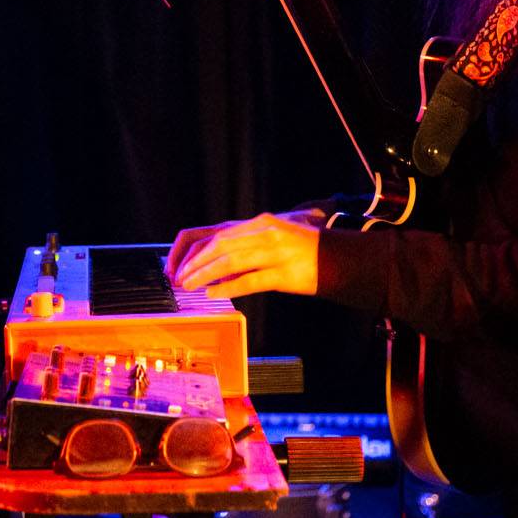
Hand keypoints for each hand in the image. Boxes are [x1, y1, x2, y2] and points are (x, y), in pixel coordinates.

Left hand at [165, 212, 320, 298]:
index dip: (191, 250)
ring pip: (230, 261)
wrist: (340, 258)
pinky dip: (229, 288)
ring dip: (205, 275)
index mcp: (259, 223)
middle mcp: (265, 233)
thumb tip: (214, 267)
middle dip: (194, 263)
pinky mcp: (284, 273)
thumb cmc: (304, 250)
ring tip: (190, 286)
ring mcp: (275, 252)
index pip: (215, 233)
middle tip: (179, 278)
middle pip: (219, 245)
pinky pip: (250, 281)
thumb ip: (246, 246)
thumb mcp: (273, 238)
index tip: (177, 266)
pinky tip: (214, 295)